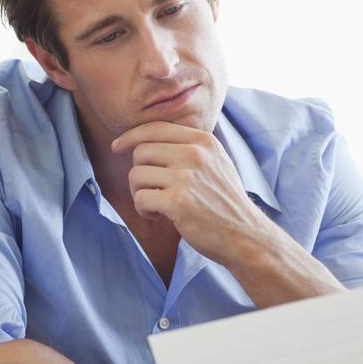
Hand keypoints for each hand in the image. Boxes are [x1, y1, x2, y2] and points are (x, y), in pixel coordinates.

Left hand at [112, 121, 271, 264]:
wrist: (245, 235)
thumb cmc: (225, 202)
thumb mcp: (216, 162)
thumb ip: (189, 146)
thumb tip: (147, 139)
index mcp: (203, 141)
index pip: (155, 128)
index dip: (131, 136)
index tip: (117, 147)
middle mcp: (195, 154)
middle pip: (141, 152)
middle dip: (139, 173)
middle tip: (152, 191)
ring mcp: (187, 177)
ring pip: (136, 175)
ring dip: (139, 194)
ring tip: (158, 206)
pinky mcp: (178, 202)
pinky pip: (140, 199)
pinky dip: (144, 210)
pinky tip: (160, 216)